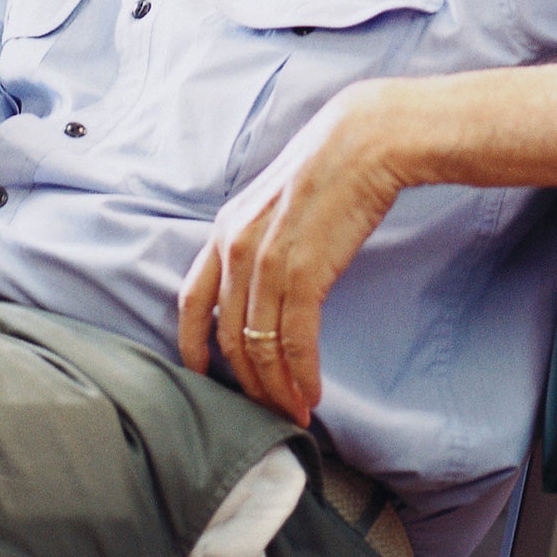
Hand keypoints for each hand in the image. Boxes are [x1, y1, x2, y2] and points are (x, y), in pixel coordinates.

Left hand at [177, 81, 410, 425]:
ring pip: (259, 347)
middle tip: (265, 410)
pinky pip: (294, 341)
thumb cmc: (329, 170)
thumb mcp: (275, 203)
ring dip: (276, 388)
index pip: (191, 300)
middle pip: (227, 336)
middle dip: (247, 382)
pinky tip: (311, 394)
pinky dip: (301, 375)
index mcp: (224, 229)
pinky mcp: (303, 274)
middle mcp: (234, 248)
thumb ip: (259, 240)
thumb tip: (264, 281)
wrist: (364, 143)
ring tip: (292, 413)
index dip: (192, 345)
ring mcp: (266, 263)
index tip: (203, 375)